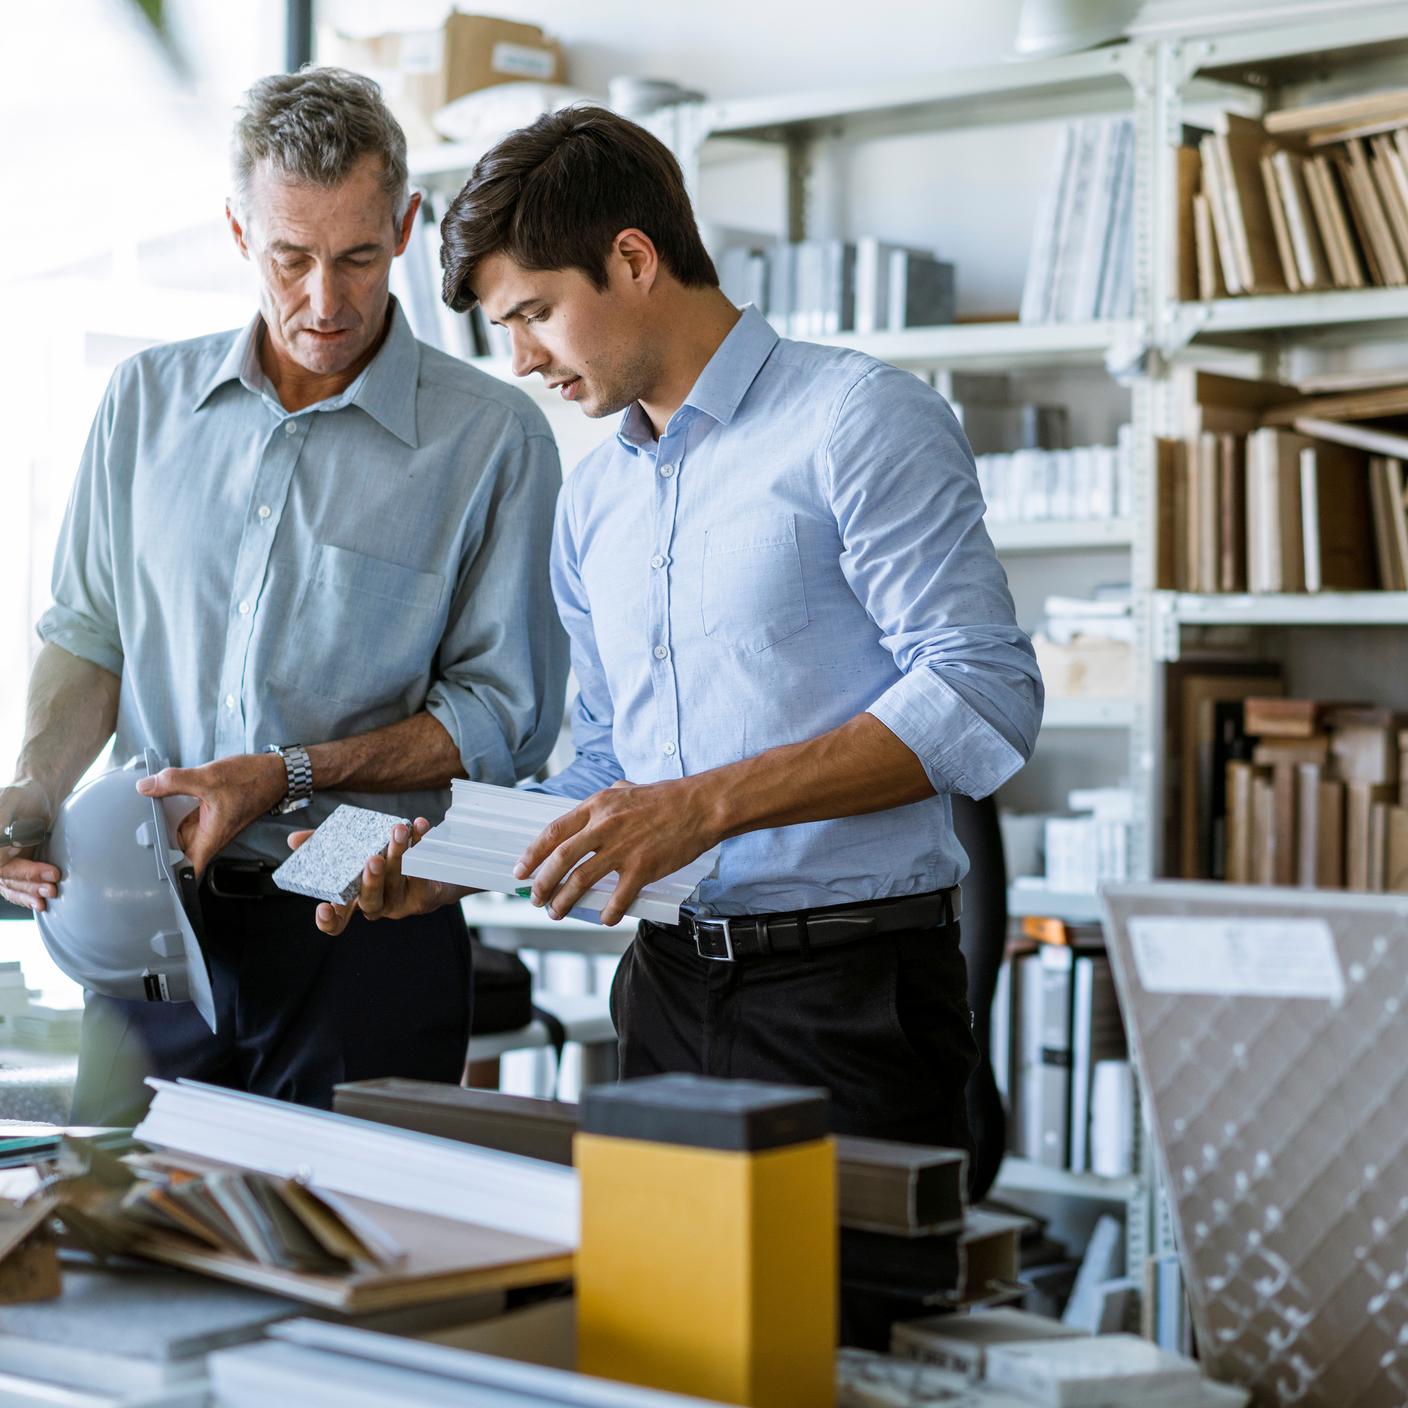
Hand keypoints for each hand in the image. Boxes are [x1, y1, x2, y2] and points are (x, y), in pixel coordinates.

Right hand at [0, 781, 58, 912]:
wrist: (37, 792)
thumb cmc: (22, 794)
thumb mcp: (9, 804)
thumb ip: (1, 827)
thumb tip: (0, 853)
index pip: (0, 867)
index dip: (25, 873)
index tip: (51, 873)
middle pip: (5, 878)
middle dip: (30, 885)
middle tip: (54, 888)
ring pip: (9, 885)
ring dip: (29, 893)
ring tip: (49, 897)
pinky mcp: (11, 866)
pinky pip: (13, 886)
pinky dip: (25, 895)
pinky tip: (38, 903)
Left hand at [136, 753, 286, 876]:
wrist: (274, 772)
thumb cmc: (251, 780)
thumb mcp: (209, 778)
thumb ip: (175, 782)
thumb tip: (146, 787)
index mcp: (211, 835)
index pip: (190, 869)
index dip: (173, 880)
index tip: (153, 883)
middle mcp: (211, 834)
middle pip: (179, 852)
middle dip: (159, 851)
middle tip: (134, 845)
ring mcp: (211, 824)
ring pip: (182, 835)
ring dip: (165, 832)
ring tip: (140, 825)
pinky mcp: (212, 813)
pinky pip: (188, 821)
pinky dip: (173, 816)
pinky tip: (159, 804)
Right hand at [287, 818, 464, 935]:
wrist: (432, 874)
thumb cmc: (384, 865)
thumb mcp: (352, 855)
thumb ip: (323, 846)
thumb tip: (294, 839)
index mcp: (355, 901)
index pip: (338, 922)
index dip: (328, 920)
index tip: (323, 908)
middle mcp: (378, 906)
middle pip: (371, 900)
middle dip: (371, 880)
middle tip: (372, 859)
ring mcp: (402, 902)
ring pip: (398, 881)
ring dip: (398, 853)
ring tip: (397, 830)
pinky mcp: (426, 894)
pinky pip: (424, 870)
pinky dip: (421, 845)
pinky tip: (418, 825)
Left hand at [514, 778, 720, 924]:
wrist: (701, 806)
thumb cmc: (667, 798)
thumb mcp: (626, 788)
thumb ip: (605, 800)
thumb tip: (589, 812)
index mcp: (597, 806)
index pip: (553, 832)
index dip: (532, 854)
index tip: (521, 870)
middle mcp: (605, 827)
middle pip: (560, 859)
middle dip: (542, 883)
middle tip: (536, 898)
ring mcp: (623, 849)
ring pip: (581, 879)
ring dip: (564, 900)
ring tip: (556, 912)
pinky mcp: (643, 868)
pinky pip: (618, 897)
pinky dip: (607, 911)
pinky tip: (603, 917)